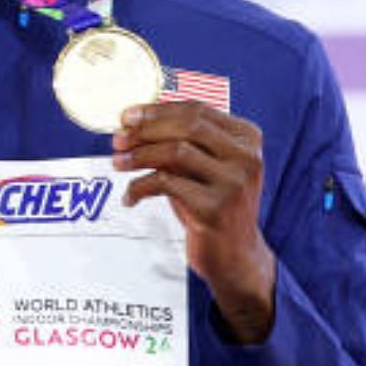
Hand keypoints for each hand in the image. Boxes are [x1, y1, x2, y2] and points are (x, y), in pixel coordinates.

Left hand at [113, 100, 275, 342]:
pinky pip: (166, 184)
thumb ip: (183, 143)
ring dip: (139, 155)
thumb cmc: (214, 207)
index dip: (158, 110)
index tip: (128, 115)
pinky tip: (131, 197)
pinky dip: (140, 187)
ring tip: (118, 163)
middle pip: (188, 125)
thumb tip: (136, 123)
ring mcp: (234, 182)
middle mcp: (246, 157)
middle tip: (119, 138)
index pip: (198, 109)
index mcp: (247, 138)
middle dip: (146, 129)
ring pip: (176, 151)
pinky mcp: (215, 207)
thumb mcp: (204, 168)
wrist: (236, 255)